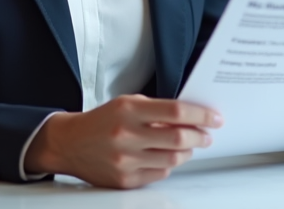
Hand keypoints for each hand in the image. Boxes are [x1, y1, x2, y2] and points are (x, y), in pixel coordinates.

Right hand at [24, 94, 222, 188]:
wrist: (69, 143)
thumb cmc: (102, 120)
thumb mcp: (127, 103)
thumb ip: (157, 109)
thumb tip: (191, 116)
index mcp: (129, 111)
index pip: (175, 111)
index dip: (200, 114)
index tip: (214, 118)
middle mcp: (127, 136)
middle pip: (178, 138)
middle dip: (200, 136)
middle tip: (207, 134)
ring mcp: (125, 161)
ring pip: (173, 159)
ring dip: (188, 152)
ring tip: (190, 145)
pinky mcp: (124, 181)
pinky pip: (160, 174)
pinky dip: (169, 165)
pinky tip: (168, 157)